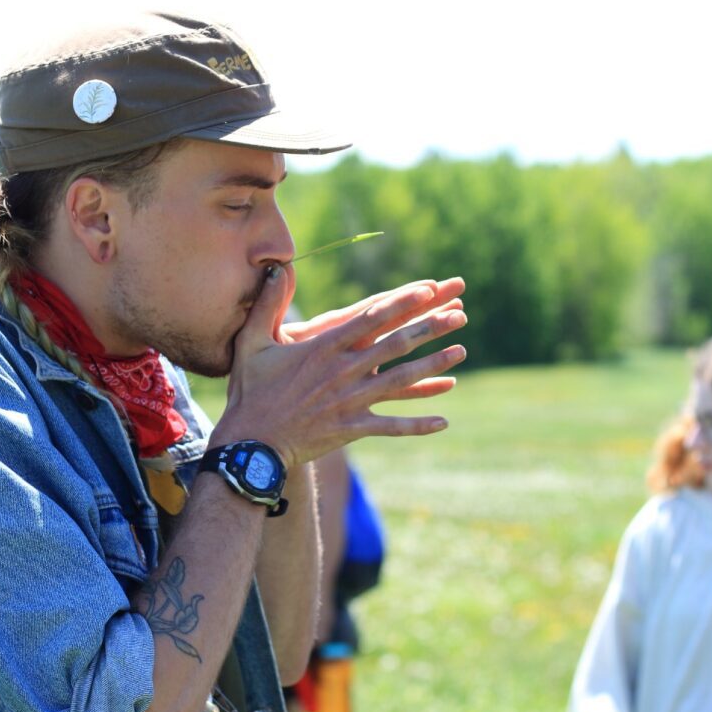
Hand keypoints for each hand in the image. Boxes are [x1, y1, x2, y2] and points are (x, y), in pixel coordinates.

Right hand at [213, 268, 466, 467]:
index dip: (401, 303)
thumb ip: (267, 305)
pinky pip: (391, 426)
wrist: (252, 442)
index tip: (427, 288)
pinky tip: (444, 421)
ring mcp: (351, 401)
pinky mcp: (352, 428)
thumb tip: (275, 269)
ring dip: (433, 366)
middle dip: (430, 327)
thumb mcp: (253, 342)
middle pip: (395, 344)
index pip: (370, 318)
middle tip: (459, 315)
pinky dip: (418, 424)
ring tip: (461, 352)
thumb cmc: (251, 390)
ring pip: (401, 381)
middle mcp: (343, 371)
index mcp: (324, 347)